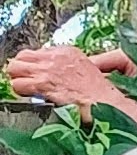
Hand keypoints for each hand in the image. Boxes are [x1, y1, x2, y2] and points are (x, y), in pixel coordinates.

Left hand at [4, 44, 136, 127]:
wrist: (103, 103)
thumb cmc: (98, 93)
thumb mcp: (85, 70)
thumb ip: (67, 67)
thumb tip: (53, 71)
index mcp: (66, 51)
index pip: (36, 52)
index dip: (33, 65)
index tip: (36, 74)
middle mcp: (55, 57)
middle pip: (22, 56)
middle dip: (21, 68)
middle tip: (26, 80)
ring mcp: (48, 70)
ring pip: (15, 68)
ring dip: (19, 79)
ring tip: (26, 89)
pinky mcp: (43, 84)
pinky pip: (18, 84)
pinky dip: (20, 90)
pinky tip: (28, 95)